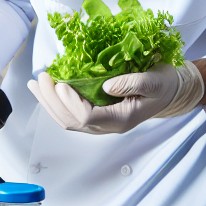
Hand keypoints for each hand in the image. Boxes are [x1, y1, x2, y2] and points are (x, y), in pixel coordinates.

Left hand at [28, 63, 204, 134]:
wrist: (170, 93)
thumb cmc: (164, 85)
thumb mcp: (155, 80)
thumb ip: (132, 82)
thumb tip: (105, 86)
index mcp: (121, 120)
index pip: (87, 117)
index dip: (71, 102)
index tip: (61, 84)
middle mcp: (107, 126)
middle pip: (71, 120)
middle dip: (51, 100)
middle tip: (41, 78)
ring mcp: (100, 123)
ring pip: (67, 120)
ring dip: (47, 103)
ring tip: (35, 84)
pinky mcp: (95, 115)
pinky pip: (70, 114)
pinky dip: (55, 102)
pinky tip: (45, 90)